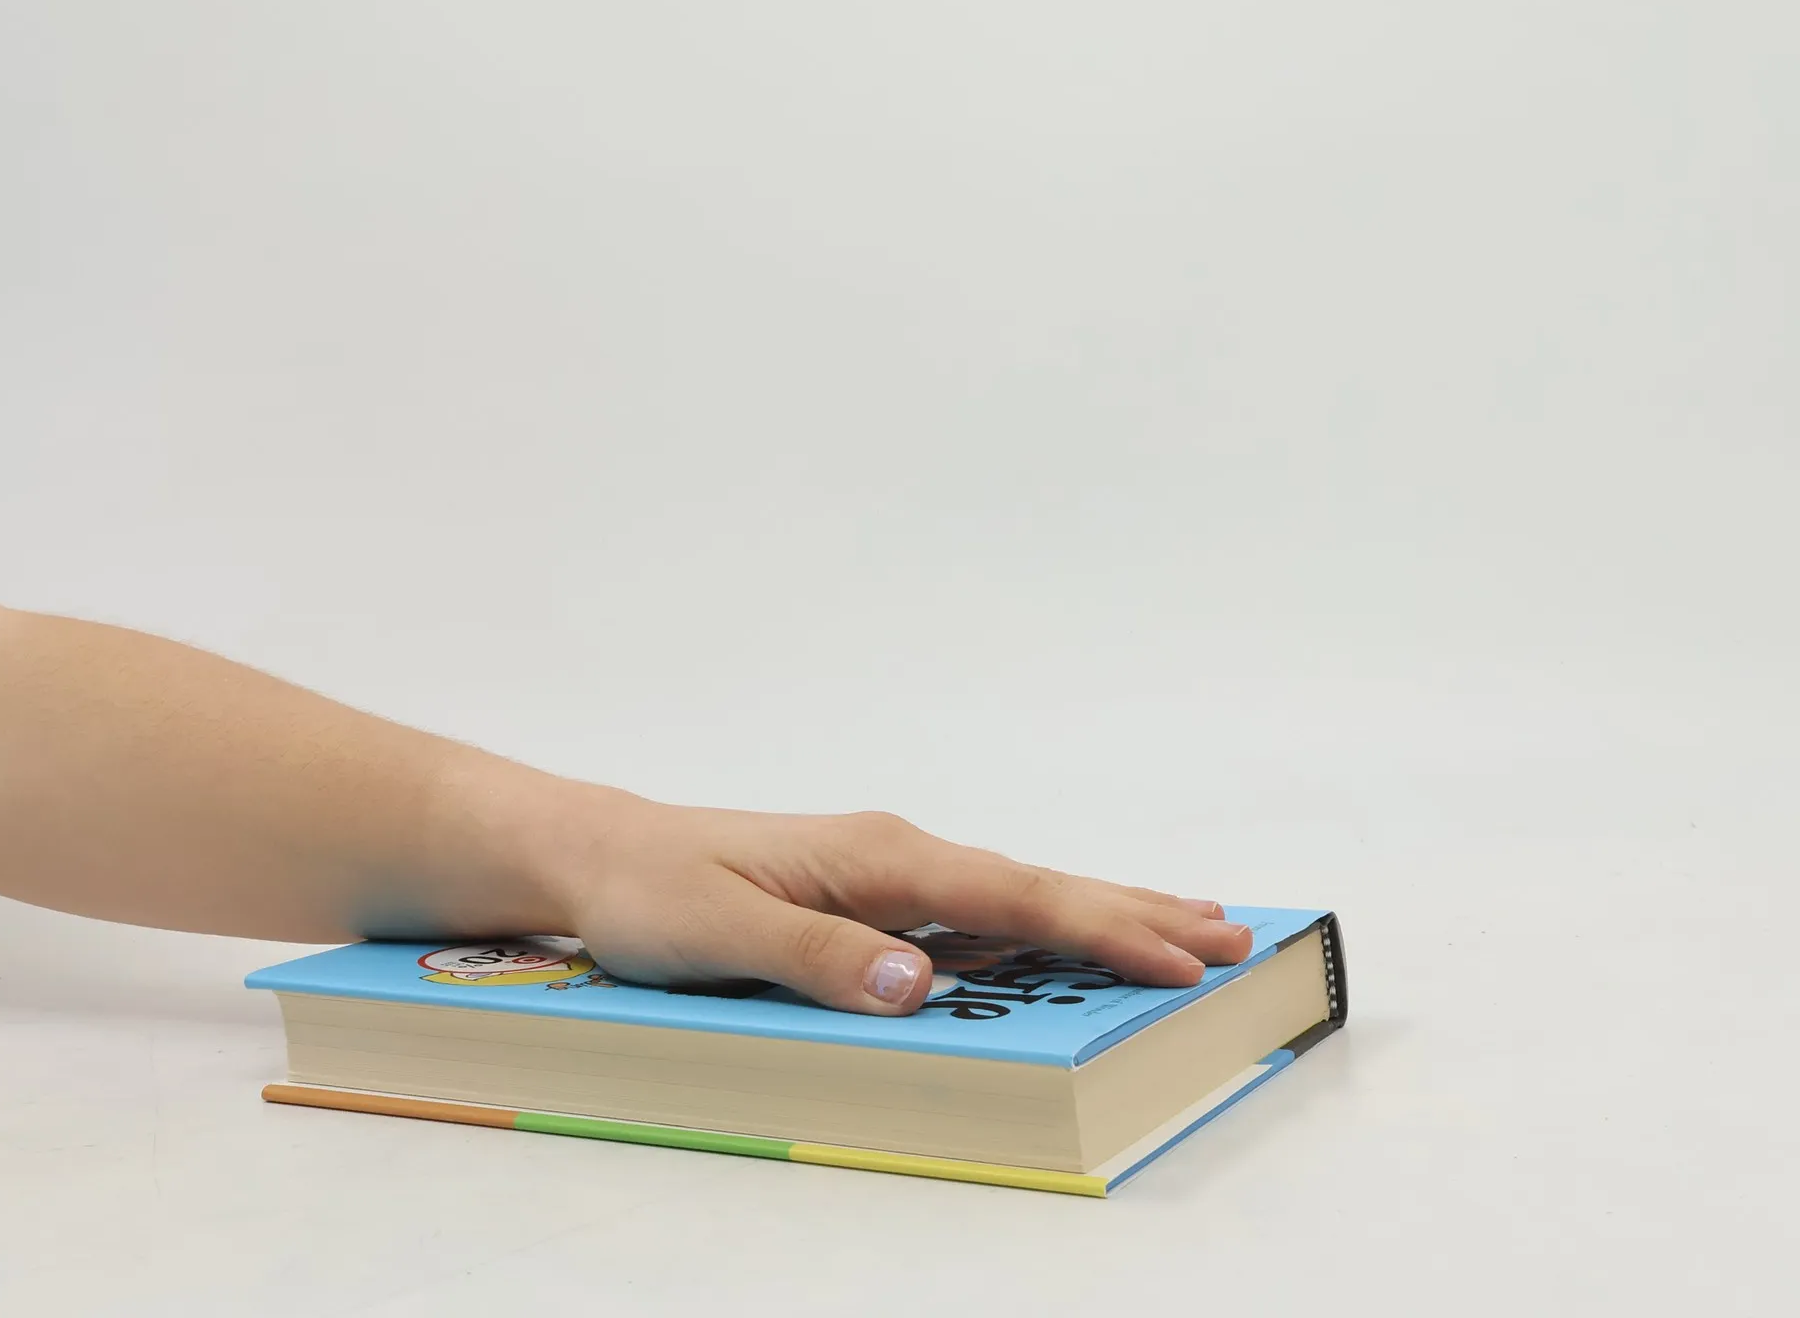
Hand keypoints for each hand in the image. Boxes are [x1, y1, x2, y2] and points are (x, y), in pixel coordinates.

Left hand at [540, 787, 1253, 1015]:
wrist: (603, 853)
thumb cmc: (653, 892)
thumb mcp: (721, 934)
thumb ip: (820, 958)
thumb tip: (922, 982)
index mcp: (875, 856)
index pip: (1010, 894)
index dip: (1097, 926)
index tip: (1177, 952)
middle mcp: (895, 853)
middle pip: (1036, 883)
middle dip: (1132, 910)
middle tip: (1231, 931)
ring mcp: (888, 870)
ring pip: (1019, 892)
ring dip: (1104, 909)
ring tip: (1189, 924)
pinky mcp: (874, 894)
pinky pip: (982, 907)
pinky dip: (1047, 917)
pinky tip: (1072, 932)